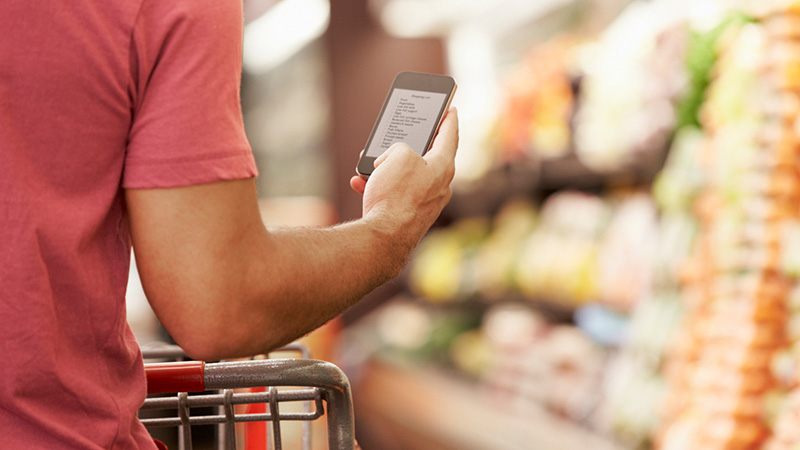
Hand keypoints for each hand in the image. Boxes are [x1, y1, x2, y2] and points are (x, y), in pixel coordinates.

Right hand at [350, 108, 457, 247]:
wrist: (383, 240)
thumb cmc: (395, 196)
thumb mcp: (397, 155)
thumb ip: (401, 147)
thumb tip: (394, 159)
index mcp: (443, 167)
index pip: (450, 136)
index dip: (448, 119)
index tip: (450, 109)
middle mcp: (439, 186)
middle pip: (427, 157)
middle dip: (409, 146)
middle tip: (404, 133)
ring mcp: (425, 204)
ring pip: (406, 176)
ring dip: (387, 168)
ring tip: (368, 164)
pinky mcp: (410, 217)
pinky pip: (395, 195)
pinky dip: (380, 187)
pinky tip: (361, 184)